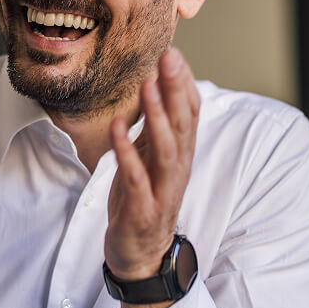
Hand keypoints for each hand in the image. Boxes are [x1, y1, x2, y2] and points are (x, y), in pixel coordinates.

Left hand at [105, 48, 199, 282]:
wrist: (139, 254)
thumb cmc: (143, 200)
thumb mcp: (150, 157)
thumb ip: (155, 126)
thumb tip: (157, 85)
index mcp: (180, 154)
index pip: (190, 114)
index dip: (183, 84)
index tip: (174, 52)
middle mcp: (177, 169)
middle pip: (183, 125)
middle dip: (176, 91)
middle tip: (170, 57)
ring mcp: (162, 189)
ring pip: (166, 149)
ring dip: (158, 116)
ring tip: (148, 86)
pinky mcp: (143, 208)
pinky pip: (135, 177)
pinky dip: (126, 151)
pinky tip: (118, 126)